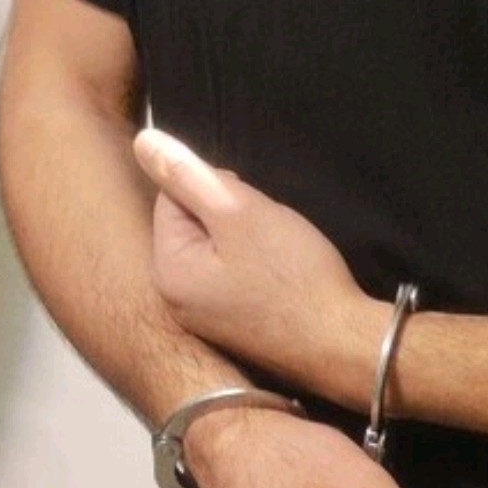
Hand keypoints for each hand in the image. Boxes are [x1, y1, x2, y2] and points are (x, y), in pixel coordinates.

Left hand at [132, 128, 377, 391]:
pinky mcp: (235, 333)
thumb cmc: (294, 279)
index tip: (254, 211)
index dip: (218, 190)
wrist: (344, 345)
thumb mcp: (240, 213)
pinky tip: (285, 282)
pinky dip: (258, 273)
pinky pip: (235, 282)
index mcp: (167, 271)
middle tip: (271, 236)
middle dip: (232, 219)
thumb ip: (188, 175)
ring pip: (218, 253)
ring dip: (248, 243)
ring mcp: (205, 322)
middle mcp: (175, 302)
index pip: (172, 197)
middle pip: (194, 227)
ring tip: (282, 258)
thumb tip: (143, 141)